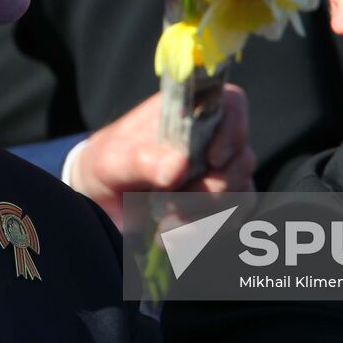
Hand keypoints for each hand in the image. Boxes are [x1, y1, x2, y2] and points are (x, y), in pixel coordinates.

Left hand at [66, 83, 253, 228]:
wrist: (100, 200)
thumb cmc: (107, 163)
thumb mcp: (111, 159)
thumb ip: (141, 160)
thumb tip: (178, 165)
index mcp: (188, 113)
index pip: (232, 104)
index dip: (233, 129)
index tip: (213, 159)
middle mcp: (211, 140)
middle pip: (242, 159)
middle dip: (210, 190)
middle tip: (171, 203)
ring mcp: (219, 174)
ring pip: (241, 195)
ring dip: (205, 217)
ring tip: (164, 226)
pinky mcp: (218, 206)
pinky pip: (231, 221)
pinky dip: (202, 233)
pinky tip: (169, 238)